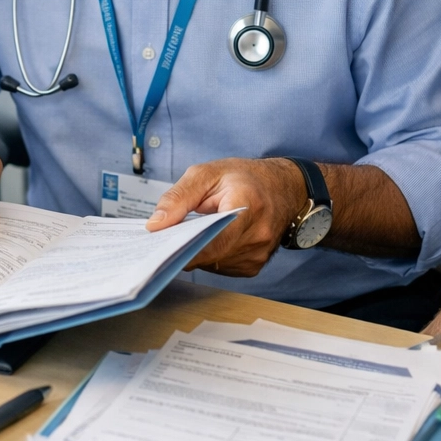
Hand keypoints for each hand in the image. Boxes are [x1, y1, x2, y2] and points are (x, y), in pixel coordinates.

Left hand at [145, 157, 308, 275]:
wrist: (284, 188)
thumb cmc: (246, 178)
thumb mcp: (208, 174)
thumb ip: (179, 197)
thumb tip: (155, 225)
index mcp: (247, 205)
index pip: (212, 239)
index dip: (183, 246)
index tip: (160, 245)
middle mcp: (257, 235)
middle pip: (208, 255)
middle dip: (184, 246)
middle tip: (168, 234)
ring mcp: (257, 255)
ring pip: (211, 264)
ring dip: (198, 251)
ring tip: (196, 229)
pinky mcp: (253, 266)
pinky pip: (220, 267)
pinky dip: (210, 255)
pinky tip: (212, 237)